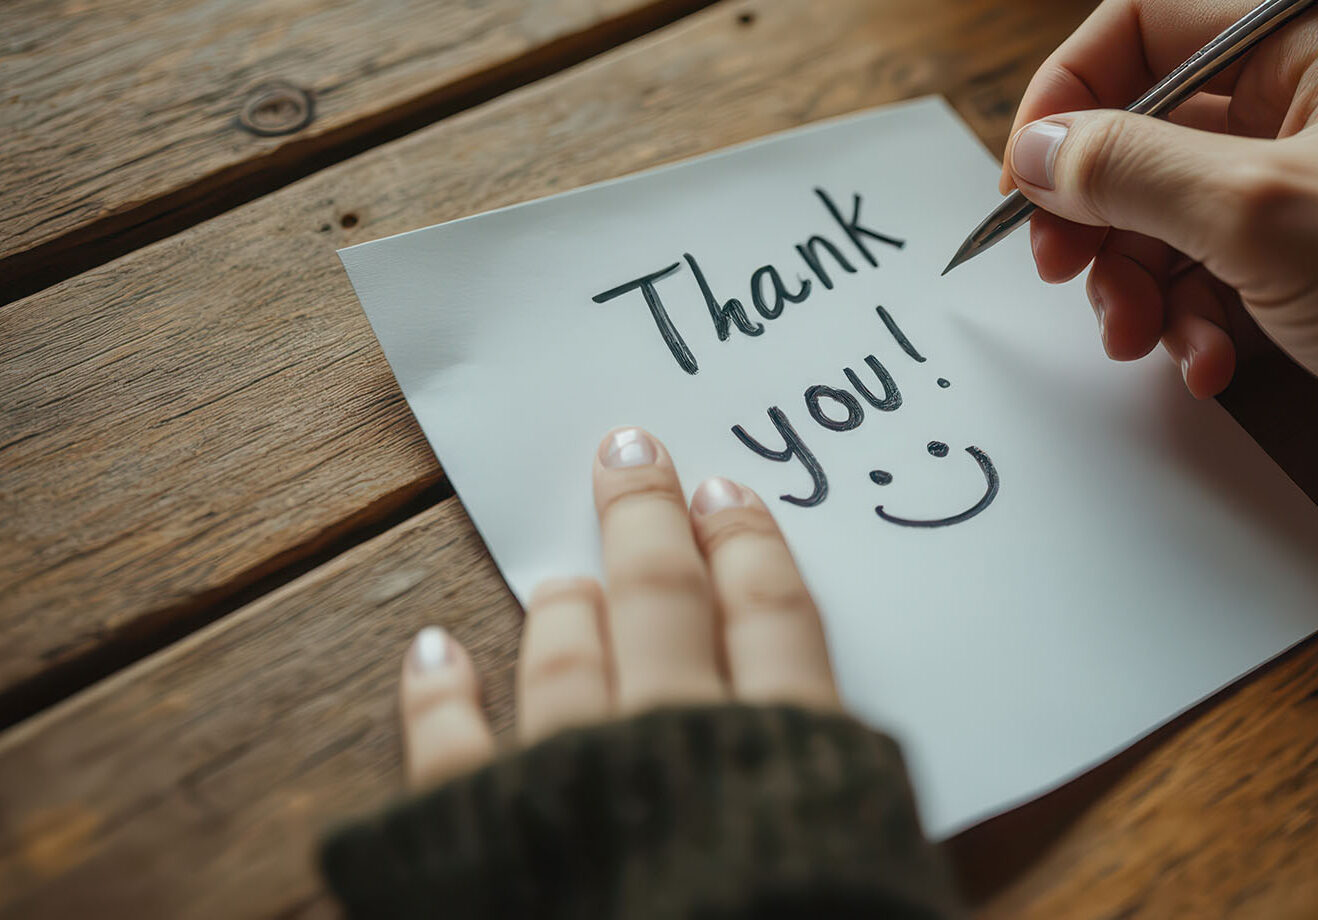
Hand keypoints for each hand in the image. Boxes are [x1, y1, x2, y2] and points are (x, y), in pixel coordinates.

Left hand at [398, 427, 838, 788]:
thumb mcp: (867, 867)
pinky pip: (454, 752)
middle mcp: (675, 738)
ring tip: (561, 579)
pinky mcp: (486, 832)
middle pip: (664, 605)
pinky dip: (439, 698)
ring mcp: (573, 776)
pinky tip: (431, 653)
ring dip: (564, 609)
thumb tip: (878, 771)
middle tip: (633, 458)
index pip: (773, 622)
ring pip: (567, 664)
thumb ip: (852, 799)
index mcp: (784, 749)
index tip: (726, 491)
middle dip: (646, 524)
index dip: (749, 550)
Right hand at [1000, 0, 1317, 565]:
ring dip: (1137, 282)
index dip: (1069, 93)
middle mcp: (1308, 113)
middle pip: (1145, 133)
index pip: (1143, 27)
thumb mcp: (1267, 214)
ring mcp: (1314, 201)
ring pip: (1170, 219)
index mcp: (1308, 50)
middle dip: (1097, 209)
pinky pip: (1215, 285)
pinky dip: (1192, 326)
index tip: (1026, 179)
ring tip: (1141, 338)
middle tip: (1066, 276)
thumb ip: (1134, 170)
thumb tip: (1037, 148)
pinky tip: (1210, 370)